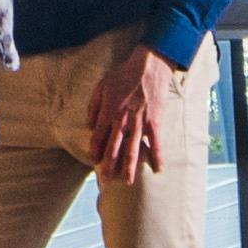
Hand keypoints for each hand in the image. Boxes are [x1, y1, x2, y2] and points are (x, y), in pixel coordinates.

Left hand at [85, 53, 171, 179]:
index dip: (95, 149)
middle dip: (109, 164)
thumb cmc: (124, 74)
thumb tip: (89, 124)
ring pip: (133, 148)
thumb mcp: (101, 86)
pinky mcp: (155, 121)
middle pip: (114, 146)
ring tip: (127, 181)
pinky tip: (158, 169)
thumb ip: (93, 106)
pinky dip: (157, 156)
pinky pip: (156, 142)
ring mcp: (140, 121)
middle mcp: (123, 119)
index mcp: (109, 110)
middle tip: (106, 180)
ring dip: (130, 166)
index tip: (93, 161)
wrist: (149, 66)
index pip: (98, 135)